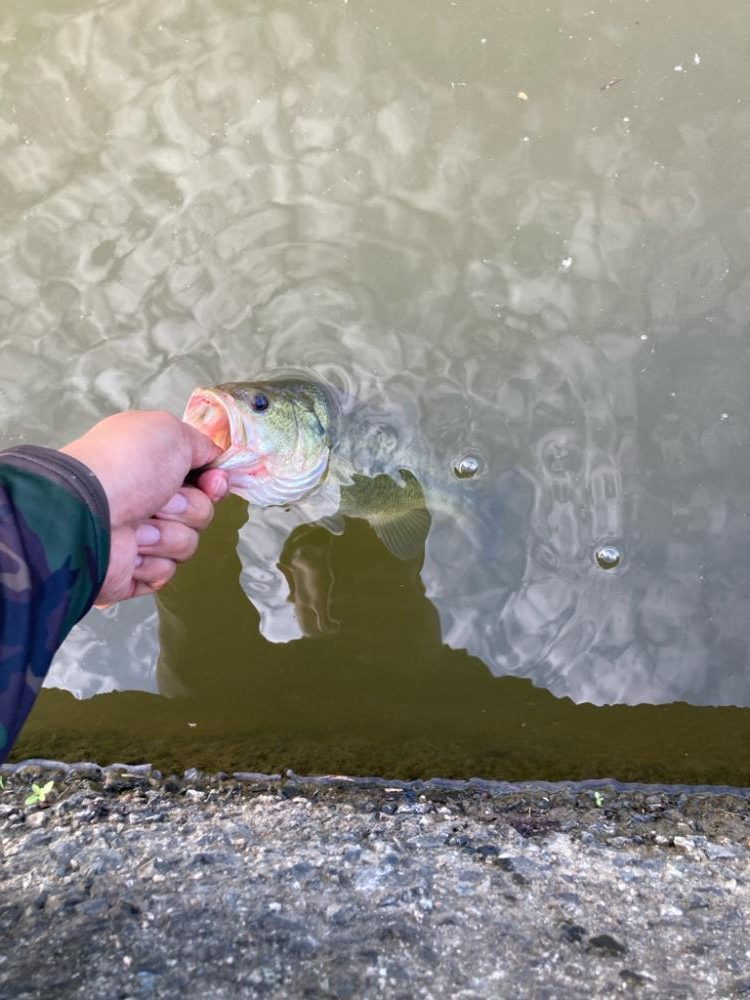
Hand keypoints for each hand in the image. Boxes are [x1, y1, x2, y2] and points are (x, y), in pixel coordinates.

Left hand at [60, 411, 229, 604]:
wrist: (90, 513)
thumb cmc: (128, 466)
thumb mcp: (170, 432)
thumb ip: (200, 444)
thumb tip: (216, 460)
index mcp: (152, 466)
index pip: (202, 479)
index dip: (214, 483)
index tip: (212, 484)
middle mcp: (146, 499)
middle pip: (201, 512)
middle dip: (188, 508)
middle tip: (161, 502)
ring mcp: (140, 537)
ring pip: (187, 543)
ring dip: (168, 534)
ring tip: (138, 528)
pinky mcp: (134, 572)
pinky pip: (166, 571)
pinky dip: (152, 560)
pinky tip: (131, 550)